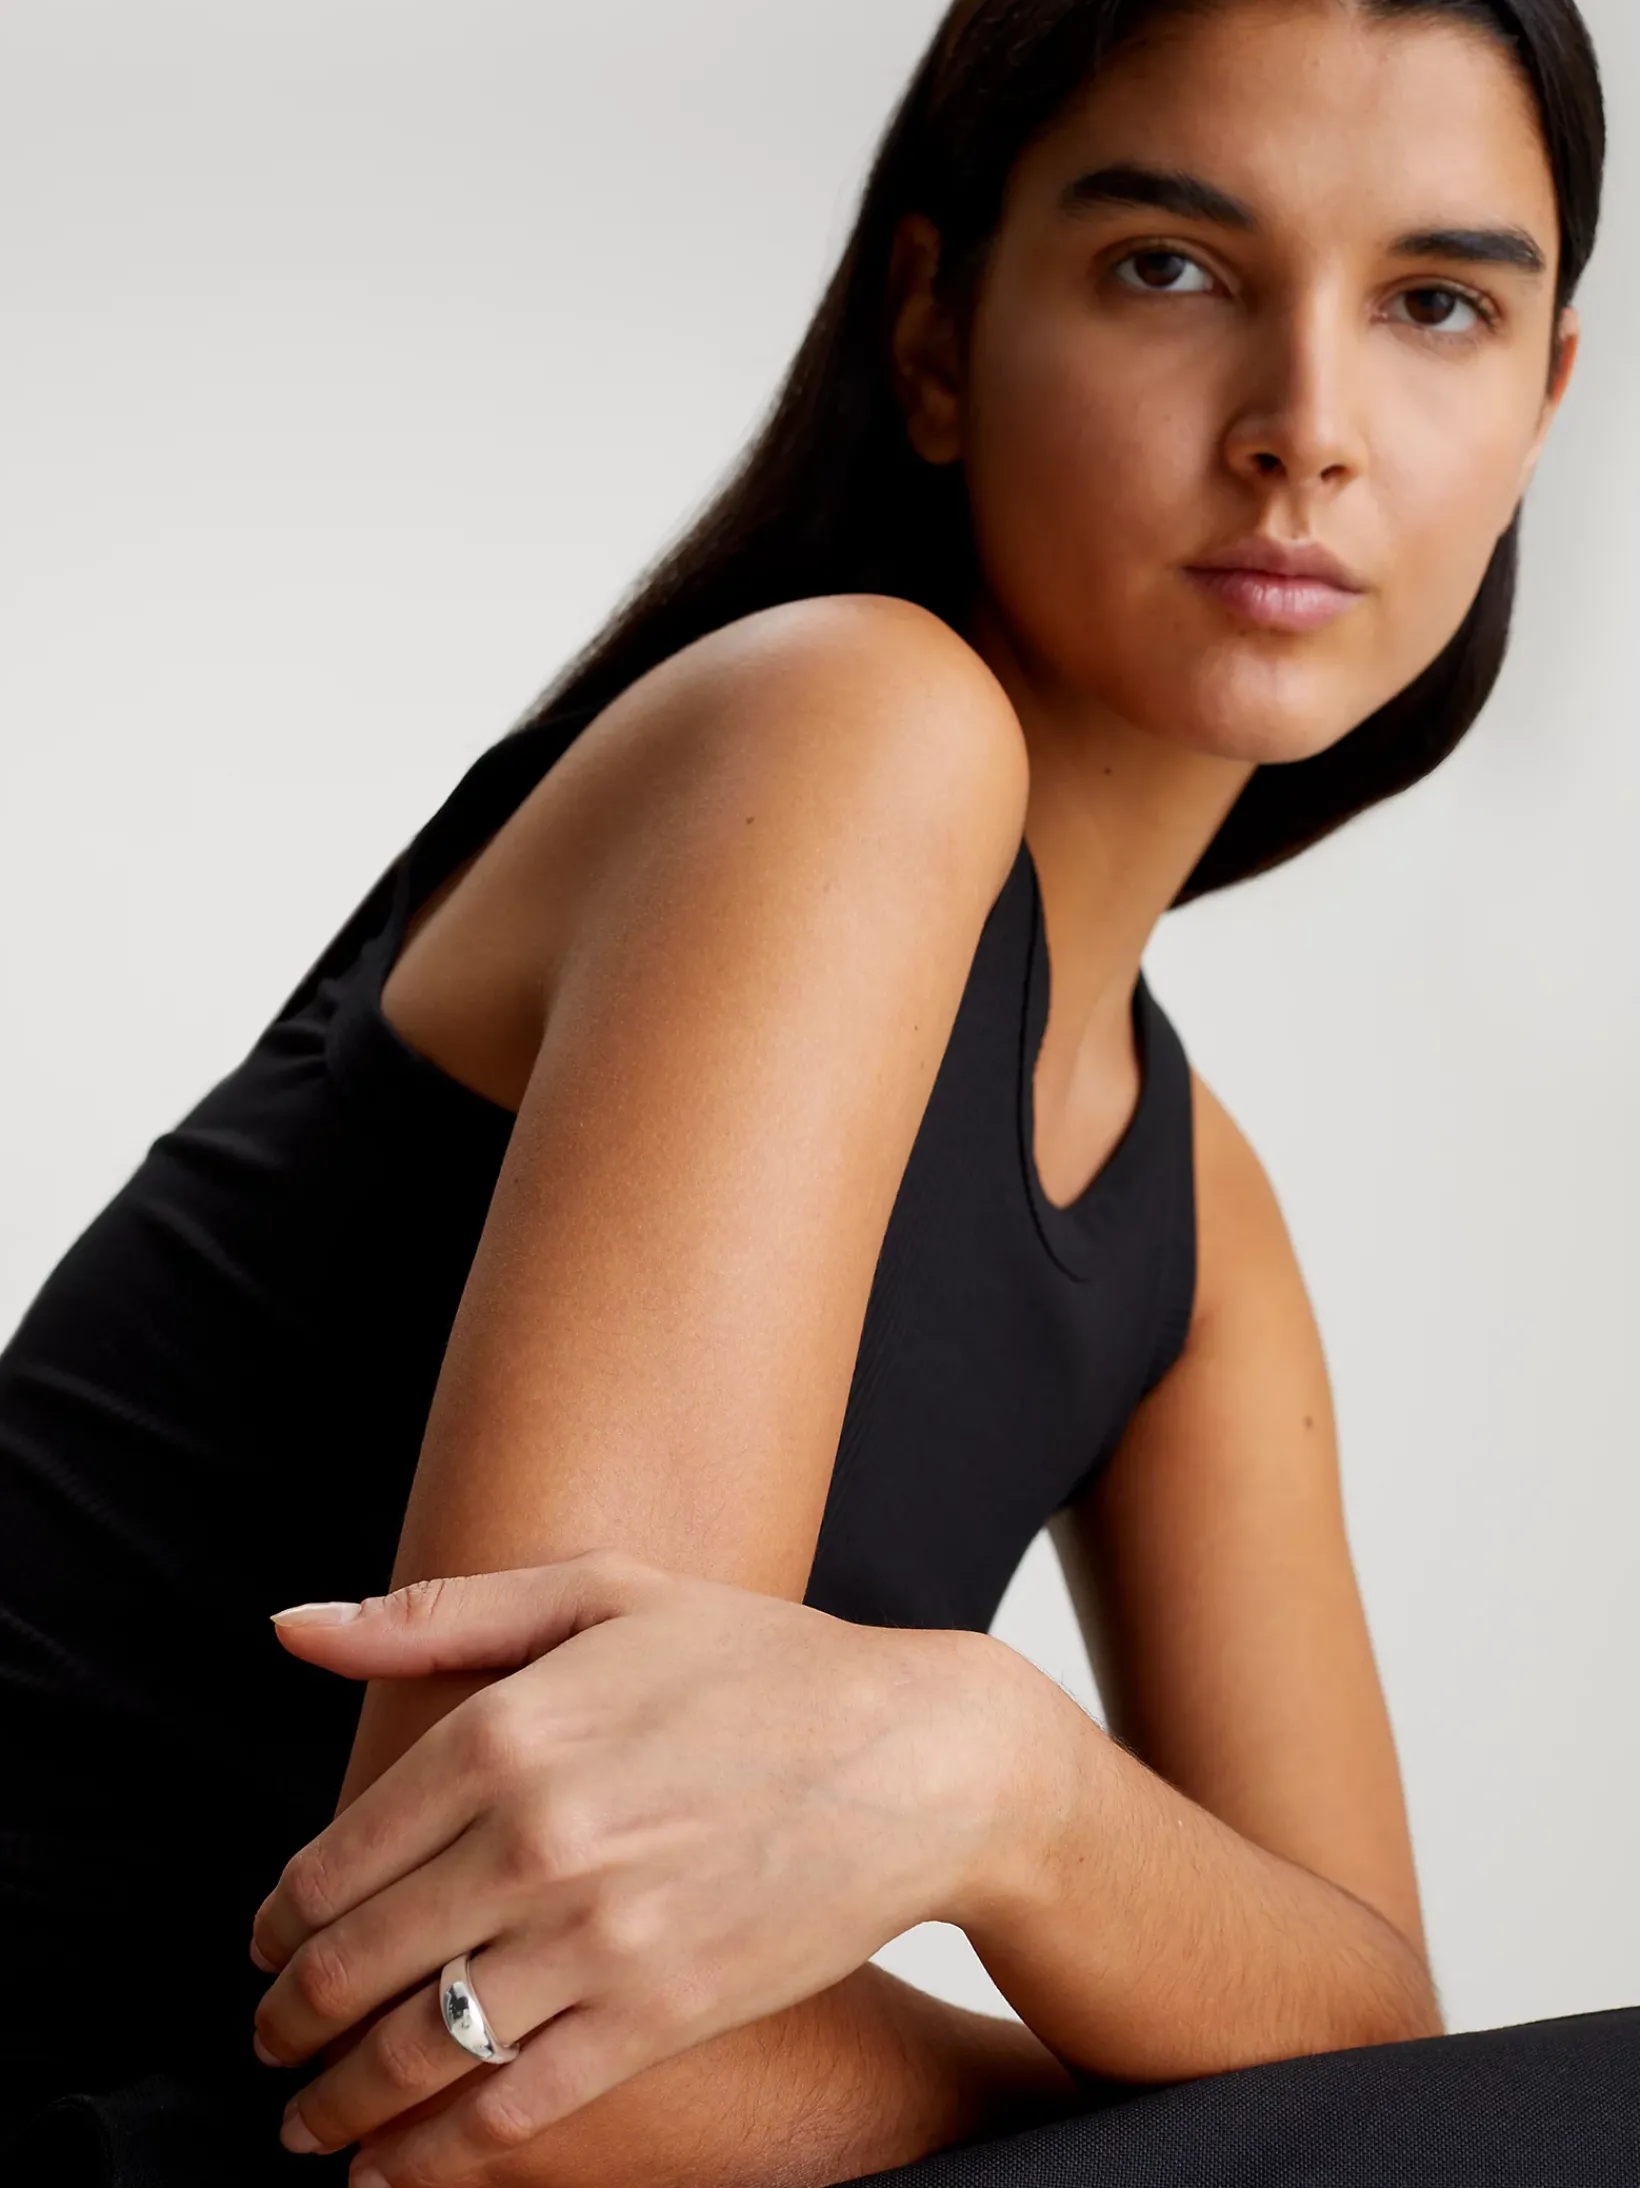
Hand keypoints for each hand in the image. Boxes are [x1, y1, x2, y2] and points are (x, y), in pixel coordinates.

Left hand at [250, 1548, 1015, 2178]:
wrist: (915, 1759)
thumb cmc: (761, 1662)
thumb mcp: (603, 1591)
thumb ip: (439, 1614)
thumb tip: (293, 1627)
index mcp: (509, 1728)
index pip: (337, 1854)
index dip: (278, 1918)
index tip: (264, 1941)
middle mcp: (535, 1837)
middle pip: (356, 1962)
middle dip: (287, 2019)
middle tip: (269, 2039)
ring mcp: (596, 1936)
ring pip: (416, 2049)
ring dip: (336, 2103)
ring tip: (305, 2123)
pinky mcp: (658, 2015)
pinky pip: (513, 2109)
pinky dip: (432, 2159)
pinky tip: (391, 2173)